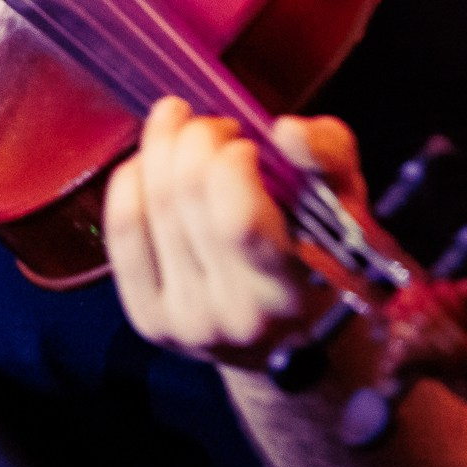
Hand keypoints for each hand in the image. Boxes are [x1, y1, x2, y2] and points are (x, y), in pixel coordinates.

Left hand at [103, 97, 365, 365]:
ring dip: (161, 147)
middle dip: (194, 138)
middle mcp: (230, 317)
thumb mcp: (345, 203)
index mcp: (286, 294)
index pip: (236, 220)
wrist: (286, 340)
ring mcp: (181, 321)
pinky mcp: (147, 316)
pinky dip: (131, 179)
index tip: (247, 143)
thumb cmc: (320, 258)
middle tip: (214, 126)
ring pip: (148, 205)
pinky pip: (121, 229)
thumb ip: (329, 155)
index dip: (230, 159)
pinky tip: (149, 161)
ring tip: (182, 130)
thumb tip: (286, 131)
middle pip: (184, 198)